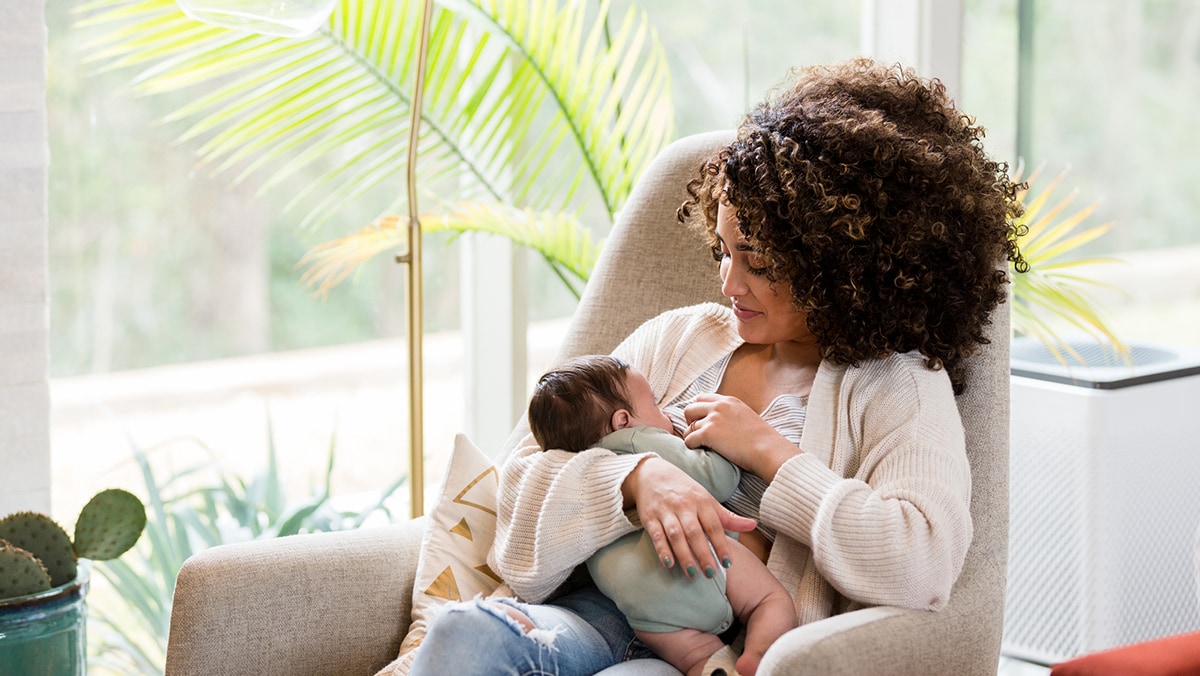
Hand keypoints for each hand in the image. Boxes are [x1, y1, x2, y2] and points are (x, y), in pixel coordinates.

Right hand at [622, 456, 755, 577]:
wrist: (651, 473)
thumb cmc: (684, 490)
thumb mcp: (707, 499)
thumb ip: (728, 516)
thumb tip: (754, 525)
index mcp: (701, 501)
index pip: (714, 525)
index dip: (721, 545)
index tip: (728, 563)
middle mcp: (684, 506)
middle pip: (695, 532)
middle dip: (703, 554)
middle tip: (711, 574)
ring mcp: (666, 511)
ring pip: (676, 535)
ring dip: (684, 555)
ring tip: (692, 573)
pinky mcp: (650, 517)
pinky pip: (656, 535)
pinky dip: (662, 550)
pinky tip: (668, 563)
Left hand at [683, 393, 799, 480]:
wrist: (767, 449)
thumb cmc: (762, 439)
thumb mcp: (746, 416)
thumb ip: (731, 414)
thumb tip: (721, 423)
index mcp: (729, 401)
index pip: (702, 398)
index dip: (698, 411)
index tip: (701, 421)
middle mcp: (719, 406)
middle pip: (690, 409)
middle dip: (690, 421)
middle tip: (696, 433)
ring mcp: (713, 419)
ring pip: (688, 426)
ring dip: (691, 436)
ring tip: (699, 445)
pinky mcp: (708, 433)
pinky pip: (689, 439)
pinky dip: (691, 446)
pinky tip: (698, 450)